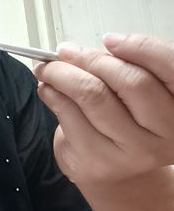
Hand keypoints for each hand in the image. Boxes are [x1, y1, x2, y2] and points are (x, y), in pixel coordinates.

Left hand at [33, 33, 173, 187]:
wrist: (114, 170)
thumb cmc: (123, 121)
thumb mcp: (133, 92)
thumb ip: (120, 67)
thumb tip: (77, 51)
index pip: (170, 67)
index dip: (140, 48)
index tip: (109, 40)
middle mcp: (167, 132)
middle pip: (130, 81)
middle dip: (89, 59)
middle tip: (65, 52)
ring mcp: (136, 150)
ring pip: (93, 95)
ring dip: (61, 74)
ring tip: (48, 70)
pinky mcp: (101, 160)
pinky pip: (69, 114)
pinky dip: (51, 94)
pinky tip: (48, 90)